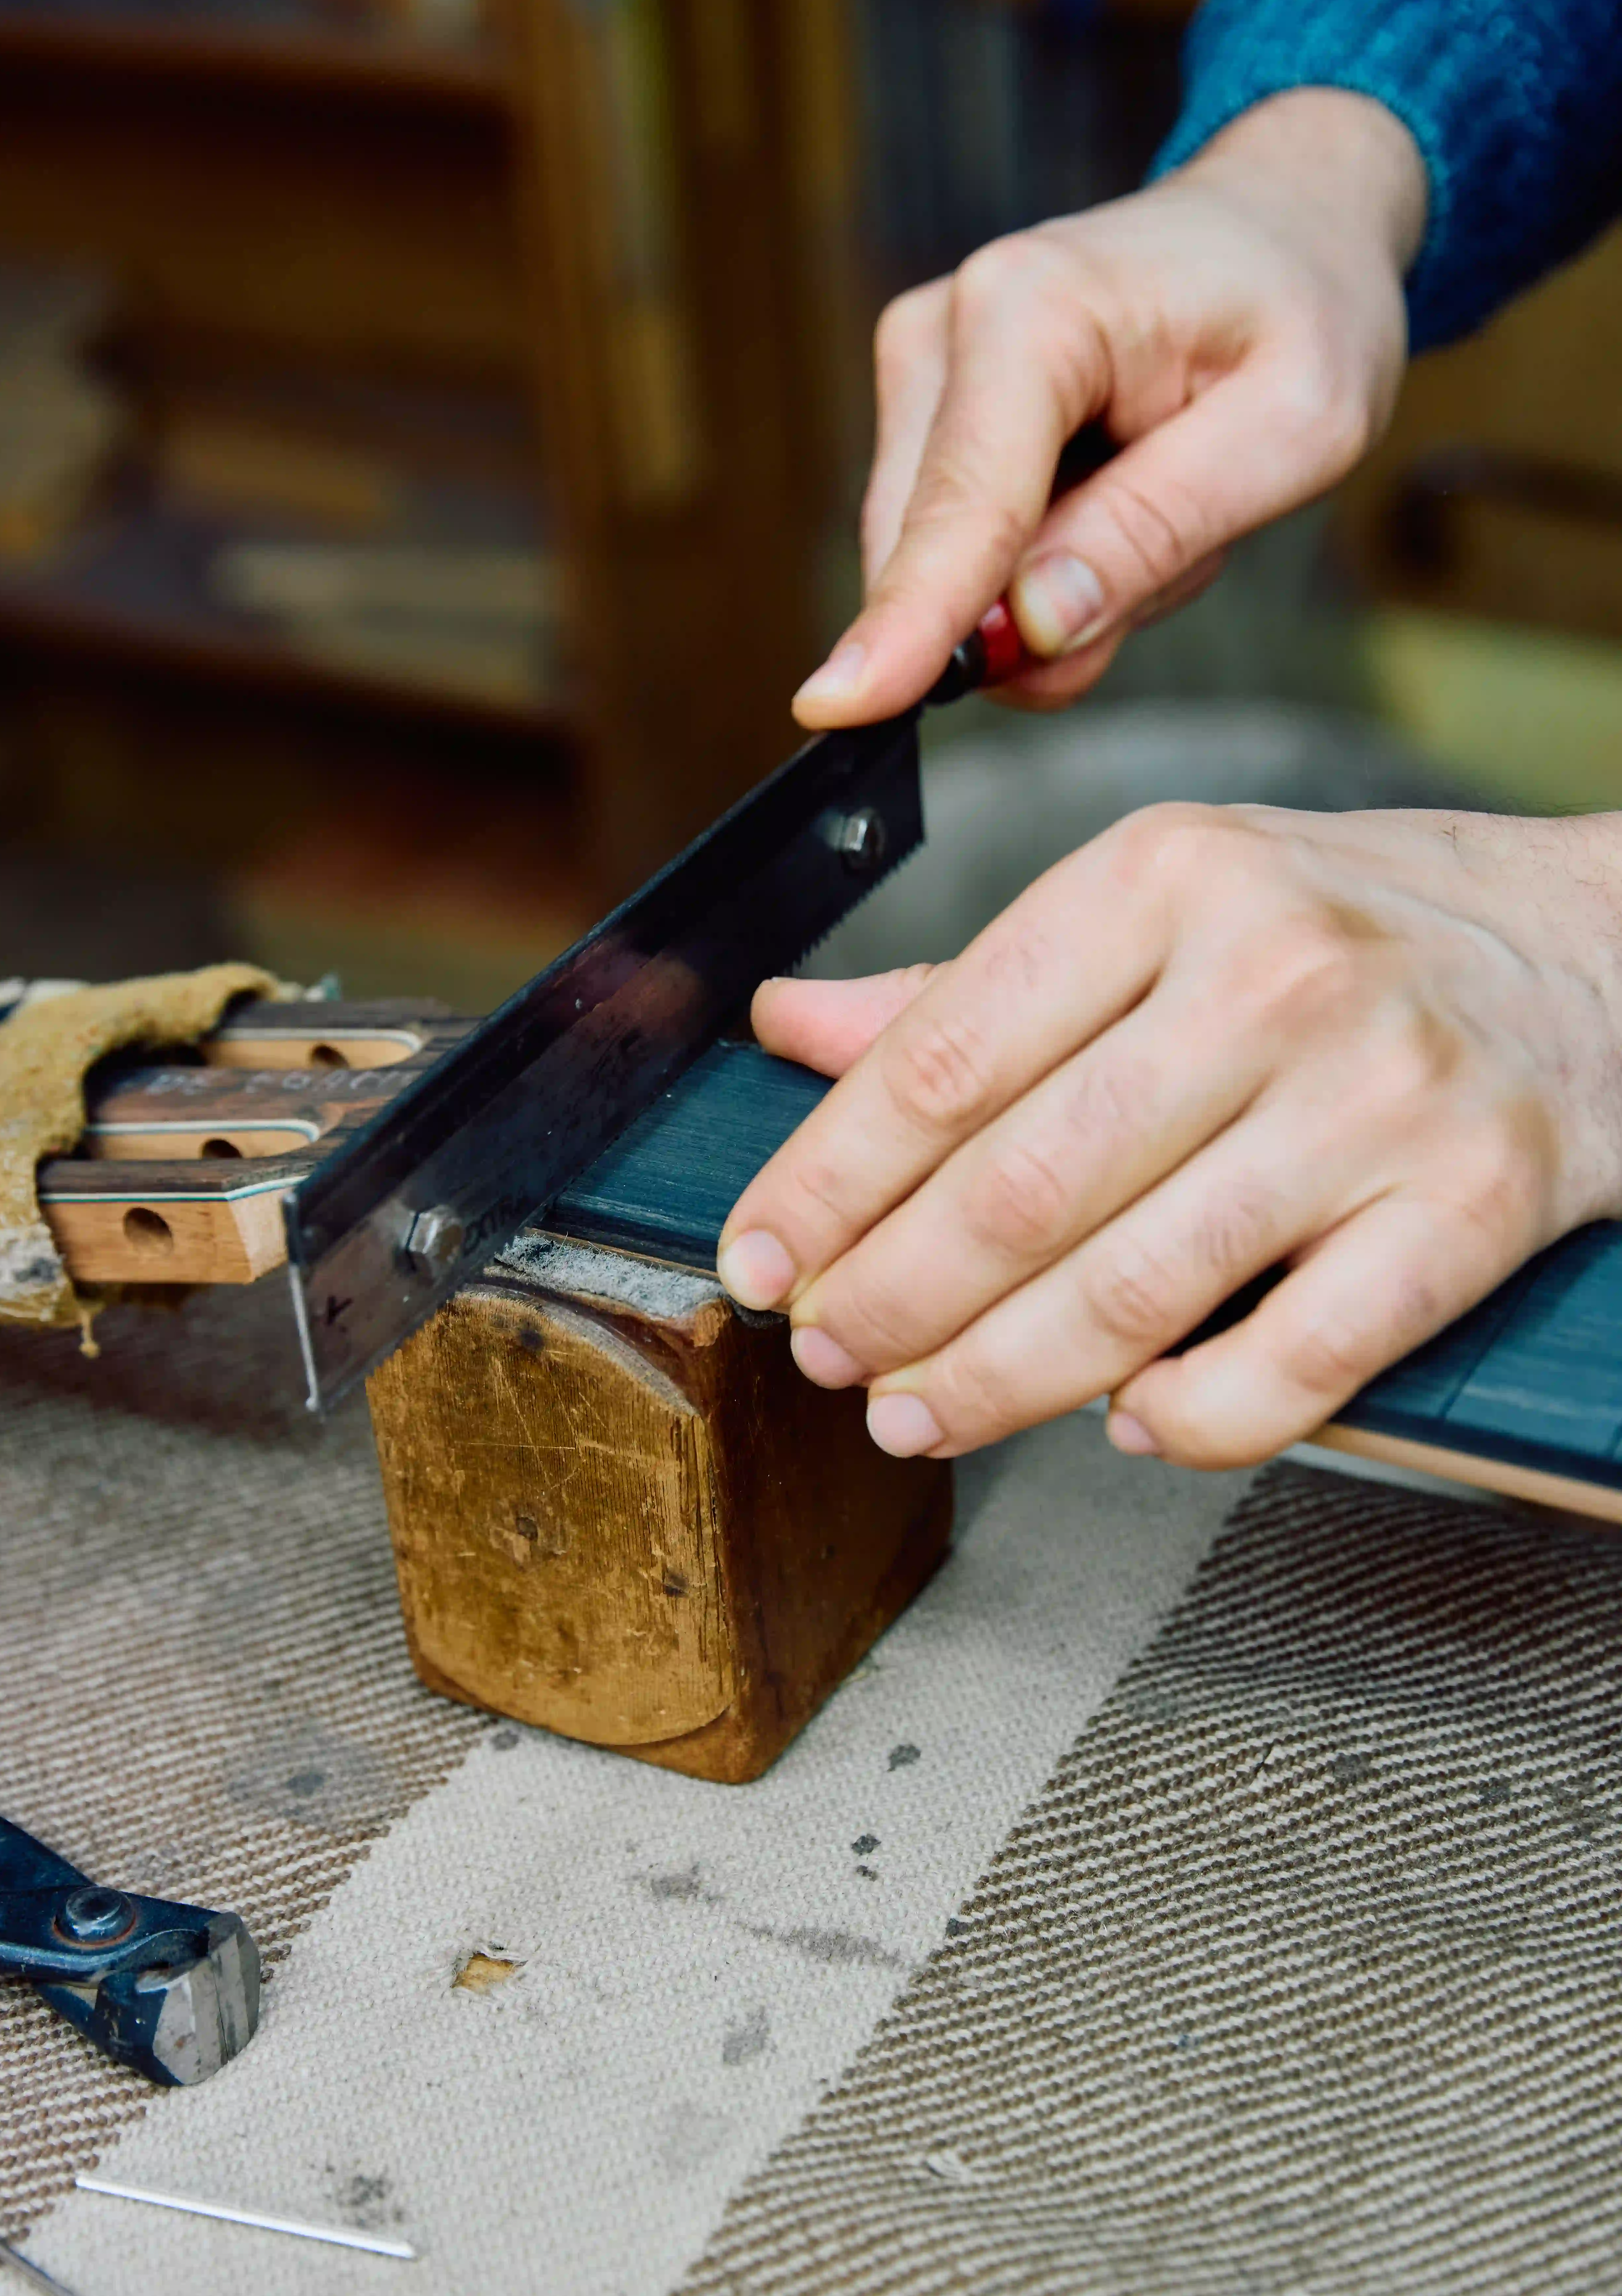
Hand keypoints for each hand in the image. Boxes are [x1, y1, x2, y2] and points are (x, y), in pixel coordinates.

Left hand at [717, 807, 1621, 1467]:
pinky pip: (1292, 1363)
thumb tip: (792, 1026)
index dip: (825, 1180)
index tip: (758, 1258)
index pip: (942, 1055)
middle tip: (828, 1355)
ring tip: (916, 1412)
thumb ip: (972, 984)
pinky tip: (1121, 1419)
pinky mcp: (1472, 1209)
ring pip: (1135, 1290)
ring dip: (997, 1377)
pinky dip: (1188, 1416)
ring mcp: (1379, 1099)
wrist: (1605, 950)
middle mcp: (1272, 976)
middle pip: (1020, 1187)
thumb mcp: (1160, 903)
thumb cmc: (1354, 929)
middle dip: (891, 1298)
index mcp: (1165, 877)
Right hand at [792, 87, 1426, 725]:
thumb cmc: (1304, 308)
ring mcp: (923, 369)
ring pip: (946, 567)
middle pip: (935, 551)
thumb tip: (1028, 626)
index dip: (910, 622)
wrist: (1283, 227)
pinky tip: (1116, 496)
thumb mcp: (1296, 427)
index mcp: (1034, 309)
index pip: (961, 506)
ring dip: (1059, 584)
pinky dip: (1046, 562)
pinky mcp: (926, 411)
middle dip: (1041, 613)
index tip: (839, 708)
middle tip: (1178, 548)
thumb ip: (1158, 527)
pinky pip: (963, 552)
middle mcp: (945, 327)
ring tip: (1161, 498)